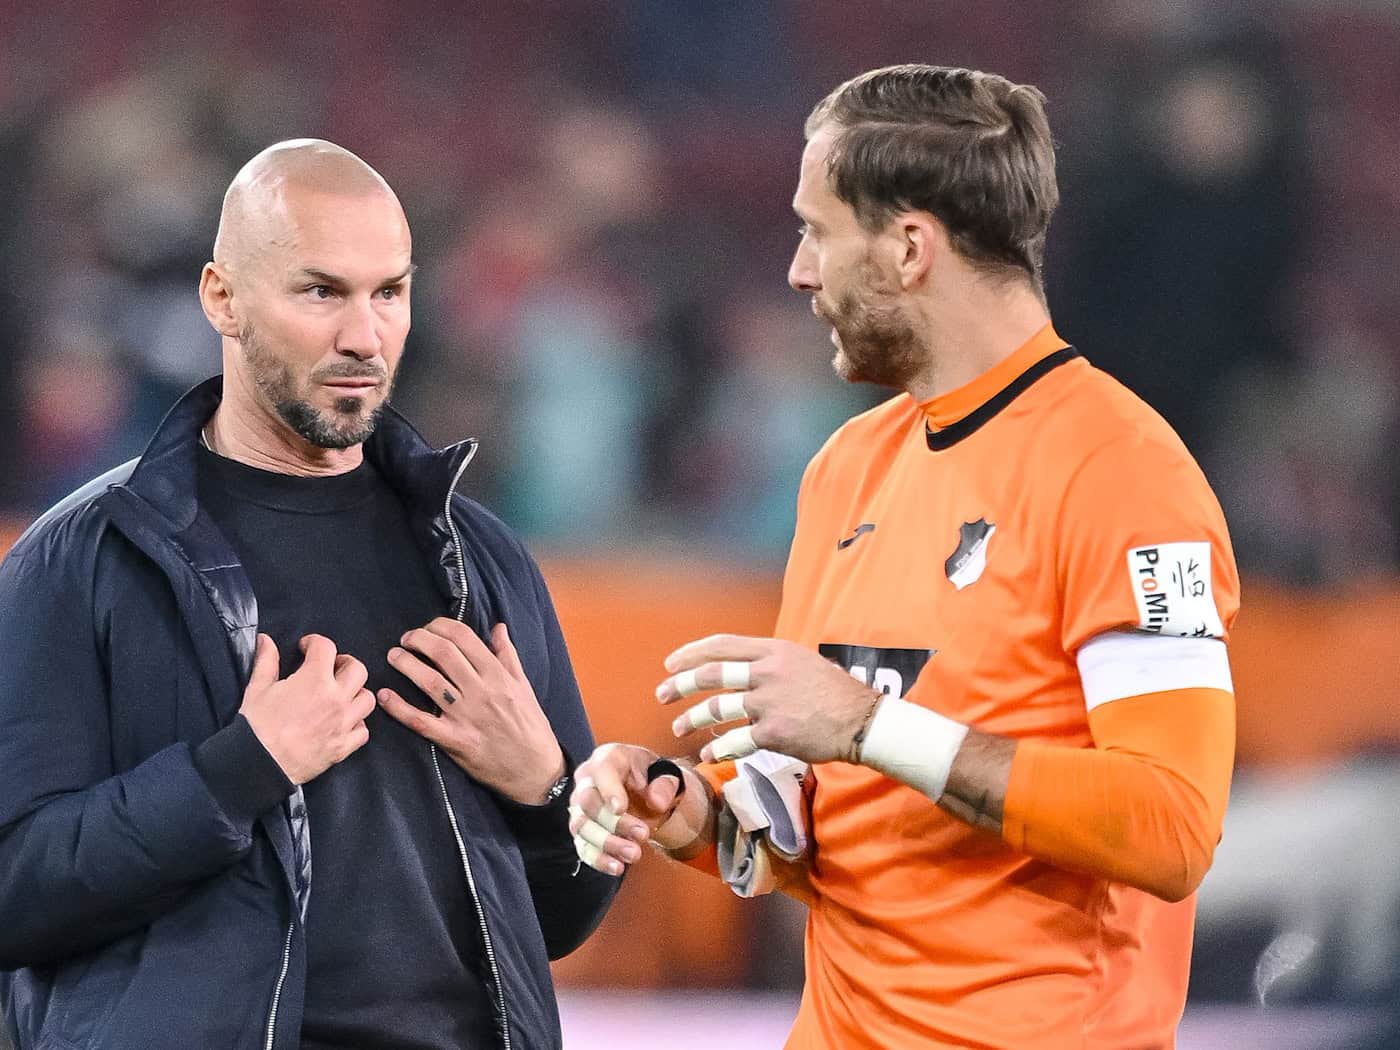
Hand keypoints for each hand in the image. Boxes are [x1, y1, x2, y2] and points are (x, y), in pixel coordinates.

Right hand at [240, 633, 374, 784]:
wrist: (258, 765)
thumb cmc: (256, 727)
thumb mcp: (257, 688)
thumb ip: (266, 661)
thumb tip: (266, 640)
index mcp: (315, 680)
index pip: (326, 648)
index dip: (315, 642)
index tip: (306, 647)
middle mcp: (336, 699)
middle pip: (358, 670)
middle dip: (344, 663)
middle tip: (330, 667)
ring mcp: (343, 723)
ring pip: (367, 699)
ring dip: (356, 693)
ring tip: (340, 694)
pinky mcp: (343, 746)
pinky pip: (364, 731)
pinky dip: (357, 724)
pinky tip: (343, 722)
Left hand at [378, 618, 564, 804]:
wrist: (536, 770)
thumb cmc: (530, 725)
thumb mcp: (524, 686)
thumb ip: (508, 655)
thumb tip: (497, 627)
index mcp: (498, 675)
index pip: (464, 638)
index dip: (440, 626)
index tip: (428, 627)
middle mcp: (481, 691)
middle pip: (443, 654)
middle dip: (419, 639)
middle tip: (406, 639)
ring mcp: (466, 716)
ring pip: (429, 681)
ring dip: (406, 664)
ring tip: (394, 656)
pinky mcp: (455, 741)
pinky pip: (421, 721)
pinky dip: (399, 707)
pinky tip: (383, 695)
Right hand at [567, 743, 703, 875]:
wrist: (645, 791)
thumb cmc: (651, 776)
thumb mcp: (666, 772)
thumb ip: (665, 783)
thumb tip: (656, 802)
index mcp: (608, 759)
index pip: (601, 771)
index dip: (608, 790)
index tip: (620, 808)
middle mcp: (587, 781)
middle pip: (588, 802)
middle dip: (614, 822)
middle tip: (643, 834)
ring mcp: (580, 807)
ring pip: (581, 827)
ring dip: (607, 844)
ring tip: (634, 855)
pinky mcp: (582, 830)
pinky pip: (582, 846)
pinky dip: (598, 859)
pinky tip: (617, 867)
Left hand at [657, 634, 879, 764]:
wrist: (861, 720)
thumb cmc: (833, 691)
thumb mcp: (801, 661)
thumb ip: (768, 662)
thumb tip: (738, 669)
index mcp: (773, 650)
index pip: (721, 645)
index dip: (690, 654)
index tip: (671, 664)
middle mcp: (767, 673)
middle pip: (711, 674)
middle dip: (680, 685)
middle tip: (662, 694)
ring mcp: (769, 703)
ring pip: (717, 709)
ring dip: (692, 719)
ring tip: (679, 727)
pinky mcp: (773, 734)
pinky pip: (735, 741)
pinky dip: (717, 749)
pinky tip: (707, 754)